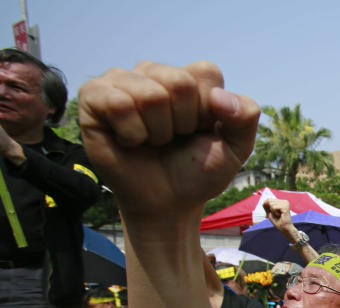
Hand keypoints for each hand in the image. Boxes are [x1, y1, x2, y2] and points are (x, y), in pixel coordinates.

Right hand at [78, 61, 259, 222]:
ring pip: (150, 95)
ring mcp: (121, 80)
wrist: (167, 204)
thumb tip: (219, 97)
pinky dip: (131, 133)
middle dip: (182, 123)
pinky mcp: (93, 96)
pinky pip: (118, 103)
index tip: (199, 132)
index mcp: (189, 77)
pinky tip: (129, 141)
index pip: (206, 73)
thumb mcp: (236, 148)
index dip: (207, 112)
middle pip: (179, 83)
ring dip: (157, 132)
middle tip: (172, 140)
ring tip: (151, 141)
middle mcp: (154, 72)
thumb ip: (245, 117)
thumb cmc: (197, 171)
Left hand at [264, 198, 295, 237]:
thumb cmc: (279, 222)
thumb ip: (267, 206)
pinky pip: (274, 207)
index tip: (274, 213)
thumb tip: (266, 201)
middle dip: (270, 210)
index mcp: (281, 202)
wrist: (285, 229)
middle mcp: (284, 201)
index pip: (268, 199)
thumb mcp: (270, 213)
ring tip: (279, 216)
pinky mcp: (285, 206)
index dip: (267, 207)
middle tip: (277, 215)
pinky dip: (275, 213)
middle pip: (269, 201)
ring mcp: (285, 203)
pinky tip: (281, 215)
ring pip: (271, 204)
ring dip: (273, 212)